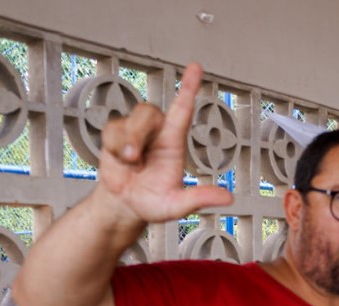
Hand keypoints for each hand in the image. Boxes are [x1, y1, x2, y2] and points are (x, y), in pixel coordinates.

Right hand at [98, 62, 232, 224]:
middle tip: (133, 159)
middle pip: (148, 112)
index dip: (189, 87)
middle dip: (137, 134)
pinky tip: (120, 163)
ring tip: (129, 165)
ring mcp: (134, 132)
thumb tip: (228, 198)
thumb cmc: (153, 203)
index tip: (195, 67)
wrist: (125, 206)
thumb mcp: (177, 205)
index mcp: (174, 143)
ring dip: (123, 144)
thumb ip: (199, 199)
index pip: (183, 109)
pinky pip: (110, 131)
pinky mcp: (115, 135)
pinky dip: (112, 149)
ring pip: (126, 121)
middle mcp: (155, 132)